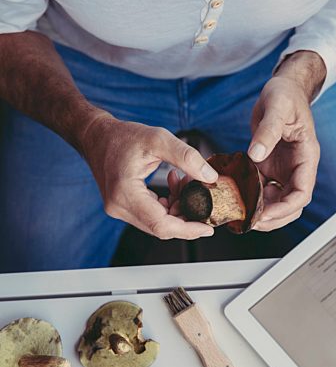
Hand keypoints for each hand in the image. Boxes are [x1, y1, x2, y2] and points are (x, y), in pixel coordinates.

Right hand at [79, 113, 217, 238]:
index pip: (161, 225)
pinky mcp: (123, 208)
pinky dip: (168, 204)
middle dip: (186, 215)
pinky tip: (174, 184)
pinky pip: (152, 215)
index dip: (187, 230)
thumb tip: (209, 177)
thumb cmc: (122, 136)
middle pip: (161, 227)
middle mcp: (119, 207)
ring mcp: (119, 210)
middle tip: (200, 194)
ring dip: (178, 207)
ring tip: (186, 182)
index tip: (207, 228)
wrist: (96, 136)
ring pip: (158, 222)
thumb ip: (186, 157)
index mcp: (125, 193)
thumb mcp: (158, 139)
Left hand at [248, 51, 324, 231]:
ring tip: (240, 215)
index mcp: (306, 157)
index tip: (264, 214)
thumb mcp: (277, 107)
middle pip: (290, 206)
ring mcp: (283, 170)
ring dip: (260, 212)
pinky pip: (262, 190)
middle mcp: (296, 168)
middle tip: (249, 221)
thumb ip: (268, 132)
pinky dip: (250, 198)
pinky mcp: (269, 168)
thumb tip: (256, 154)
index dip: (284, 209)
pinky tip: (235, 198)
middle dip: (272, 218)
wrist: (282, 88)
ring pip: (276, 202)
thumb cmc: (286, 95)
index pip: (301, 194)